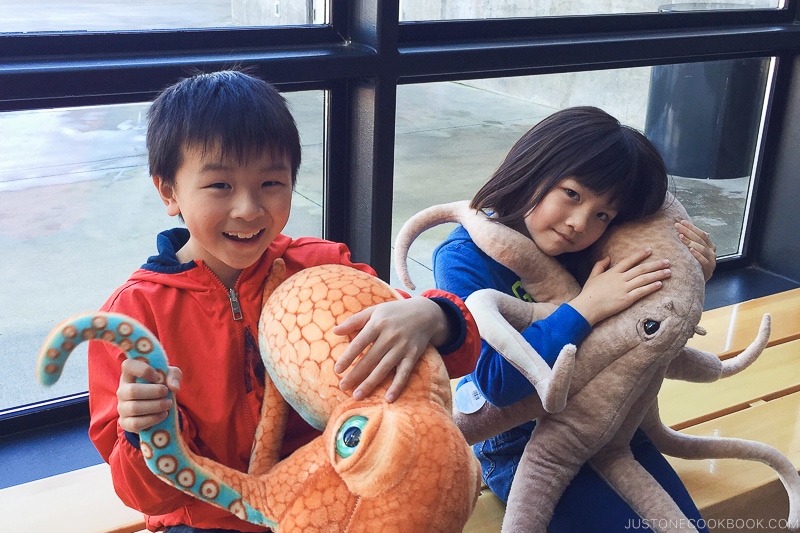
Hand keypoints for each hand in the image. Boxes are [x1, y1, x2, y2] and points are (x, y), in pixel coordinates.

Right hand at [117, 358, 181, 433]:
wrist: (158, 406)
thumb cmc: (162, 385)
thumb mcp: (170, 376)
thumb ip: (174, 376)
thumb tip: (174, 387)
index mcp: (130, 374)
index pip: (128, 365)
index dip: (143, 370)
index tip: (157, 376)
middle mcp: (122, 390)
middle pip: (132, 391)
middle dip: (154, 392)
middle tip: (166, 392)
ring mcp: (122, 407)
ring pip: (134, 408)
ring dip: (155, 406)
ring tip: (168, 404)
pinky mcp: (125, 422)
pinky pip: (136, 423)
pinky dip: (152, 419)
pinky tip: (163, 415)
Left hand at [332, 298, 447, 401]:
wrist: (426, 313)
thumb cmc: (394, 312)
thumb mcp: (374, 311)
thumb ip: (354, 321)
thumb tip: (334, 331)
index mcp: (378, 324)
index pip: (359, 343)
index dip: (348, 357)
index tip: (337, 370)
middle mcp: (390, 336)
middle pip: (370, 359)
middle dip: (355, 374)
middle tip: (343, 387)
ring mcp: (402, 347)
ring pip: (384, 368)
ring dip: (370, 383)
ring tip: (357, 395)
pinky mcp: (413, 355)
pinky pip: (404, 373)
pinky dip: (397, 386)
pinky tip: (389, 398)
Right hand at [569, 248, 670, 325]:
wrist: (587, 307)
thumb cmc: (589, 293)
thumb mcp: (593, 276)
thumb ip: (600, 265)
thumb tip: (608, 257)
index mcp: (613, 272)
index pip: (629, 260)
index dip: (640, 255)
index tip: (650, 250)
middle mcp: (620, 278)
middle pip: (641, 269)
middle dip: (656, 264)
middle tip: (667, 261)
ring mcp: (624, 288)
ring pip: (644, 279)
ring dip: (657, 275)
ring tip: (668, 272)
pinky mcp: (626, 299)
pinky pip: (642, 291)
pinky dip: (651, 287)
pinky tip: (660, 284)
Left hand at [676, 220, 715, 280]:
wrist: (698, 282)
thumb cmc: (695, 265)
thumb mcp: (696, 252)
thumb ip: (694, 242)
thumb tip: (687, 227)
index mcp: (710, 246)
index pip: (701, 234)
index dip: (692, 227)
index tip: (681, 222)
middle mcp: (712, 252)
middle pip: (700, 239)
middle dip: (688, 231)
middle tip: (677, 226)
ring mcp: (711, 261)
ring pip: (701, 248)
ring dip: (690, 241)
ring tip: (681, 236)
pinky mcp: (708, 270)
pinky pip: (703, 261)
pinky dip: (697, 254)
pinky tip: (690, 250)